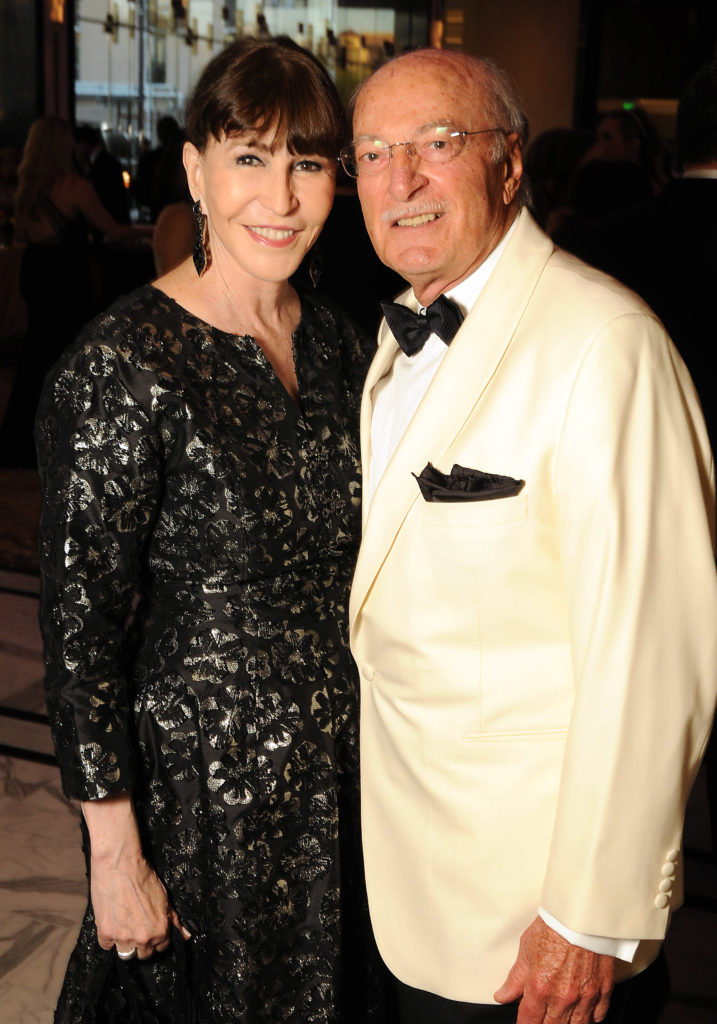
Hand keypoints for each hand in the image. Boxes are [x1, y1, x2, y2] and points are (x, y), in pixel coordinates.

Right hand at [91, 850, 189, 959]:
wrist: (119, 864)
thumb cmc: (143, 877)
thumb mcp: (165, 898)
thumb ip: (175, 920)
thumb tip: (187, 936)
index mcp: (160, 930)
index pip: (161, 947)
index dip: (156, 938)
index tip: (151, 930)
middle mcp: (144, 938)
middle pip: (144, 954)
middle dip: (141, 943)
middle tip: (136, 927)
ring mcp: (124, 938)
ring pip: (125, 954)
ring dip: (125, 943)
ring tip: (124, 925)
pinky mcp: (106, 933)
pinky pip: (106, 946)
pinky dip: (108, 937)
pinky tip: (112, 922)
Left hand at [494, 917, 614, 1023]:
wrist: (582, 914)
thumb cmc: (553, 927)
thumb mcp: (526, 950)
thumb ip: (515, 979)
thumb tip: (502, 996)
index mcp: (540, 988)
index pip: (529, 1022)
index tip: (525, 1023)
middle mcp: (562, 997)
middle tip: (542, 1018)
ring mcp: (585, 996)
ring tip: (561, 1019)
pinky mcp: (603, 990)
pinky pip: (598, 1016)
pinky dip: (590, 1019)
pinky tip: (583, 1014)